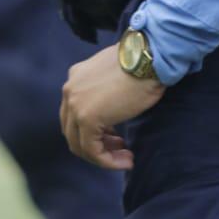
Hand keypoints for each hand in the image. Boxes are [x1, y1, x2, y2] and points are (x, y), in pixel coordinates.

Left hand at [60, 43, 165, 170]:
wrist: (148, 57)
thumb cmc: (141, 65)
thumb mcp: (114, 76)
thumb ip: (103, 92)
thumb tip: (109, 112)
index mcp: (76, 76)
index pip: (75, 113)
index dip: (95, 130)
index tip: (117, 137)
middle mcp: (70, 89)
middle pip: (73, 130)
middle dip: (97, 144)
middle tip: (120, 147)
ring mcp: (75, 104)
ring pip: (79, 144)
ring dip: (103, 155)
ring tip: (126, 157)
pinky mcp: (86, 118)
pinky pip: (93, 151)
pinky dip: (108, 161)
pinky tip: (127, 160)